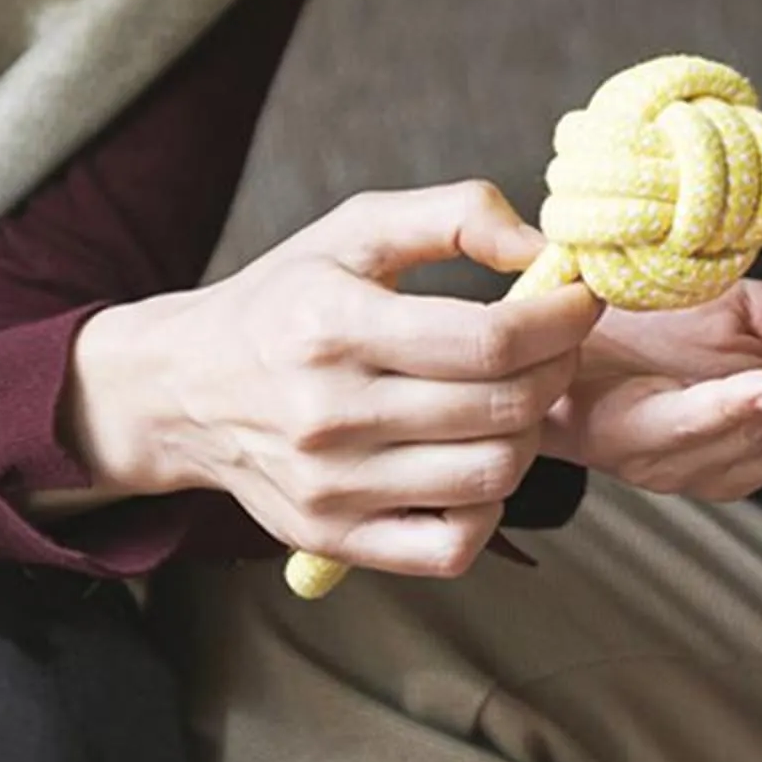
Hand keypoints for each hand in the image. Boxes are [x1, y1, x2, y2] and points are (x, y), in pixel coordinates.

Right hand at [65, 182, 599, 578]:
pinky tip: (475, 462)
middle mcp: (327, 414)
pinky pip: (449, 547)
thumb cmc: (285, 300)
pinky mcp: (332, 539)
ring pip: (490, 477)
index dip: (560, 322)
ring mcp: (330, 487)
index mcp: (333, 327)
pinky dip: (487, 510)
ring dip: (529, 434)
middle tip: (559, 345)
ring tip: (515, 397)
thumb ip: (453, 214)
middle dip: (558, 371)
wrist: (181, 389)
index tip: (581, 301)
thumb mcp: (353, 229)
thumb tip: (541, 250)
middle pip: (501, 410)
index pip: (488, 341)